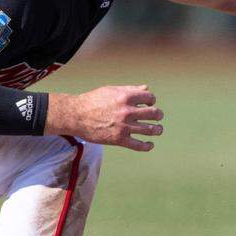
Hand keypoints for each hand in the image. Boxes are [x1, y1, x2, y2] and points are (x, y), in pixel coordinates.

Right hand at [46, 85, 163, 150]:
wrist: (77, 116)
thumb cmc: (93, 101)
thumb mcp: (111, 90)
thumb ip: (130, 90)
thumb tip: (146, 89)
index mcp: (126, 97)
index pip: (150, 98)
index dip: (152, 101)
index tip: (149, 104)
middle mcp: (127, 112)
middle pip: (154, 114)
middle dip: (158, 115)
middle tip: (158, 117)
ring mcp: (124, 127)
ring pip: (150, 130)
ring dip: (157, 130)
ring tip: (158, 130)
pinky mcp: (119, 139)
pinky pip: (139, 145)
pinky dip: (147, 146)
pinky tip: (150, 144)